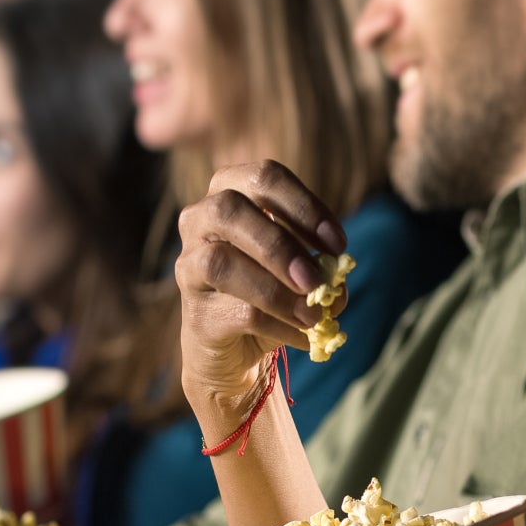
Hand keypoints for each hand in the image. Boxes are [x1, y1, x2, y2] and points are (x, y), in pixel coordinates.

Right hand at [174, 160, 348, 413]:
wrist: (235, 349)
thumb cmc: (269, 295)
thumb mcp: (302, 273)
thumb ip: (322, 270)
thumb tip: (336, 285)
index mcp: (231, 195)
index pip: (263, 177)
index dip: (304, 205)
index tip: (337, 244)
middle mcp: (198, 221)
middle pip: (228, 209)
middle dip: (278, 245)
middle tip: (315, 280)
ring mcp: (188, 266)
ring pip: (219, 262)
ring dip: (274, 290)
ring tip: (312, 316)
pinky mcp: (194, 312)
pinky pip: (235, 311)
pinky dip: (278, 325)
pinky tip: (302, 336)